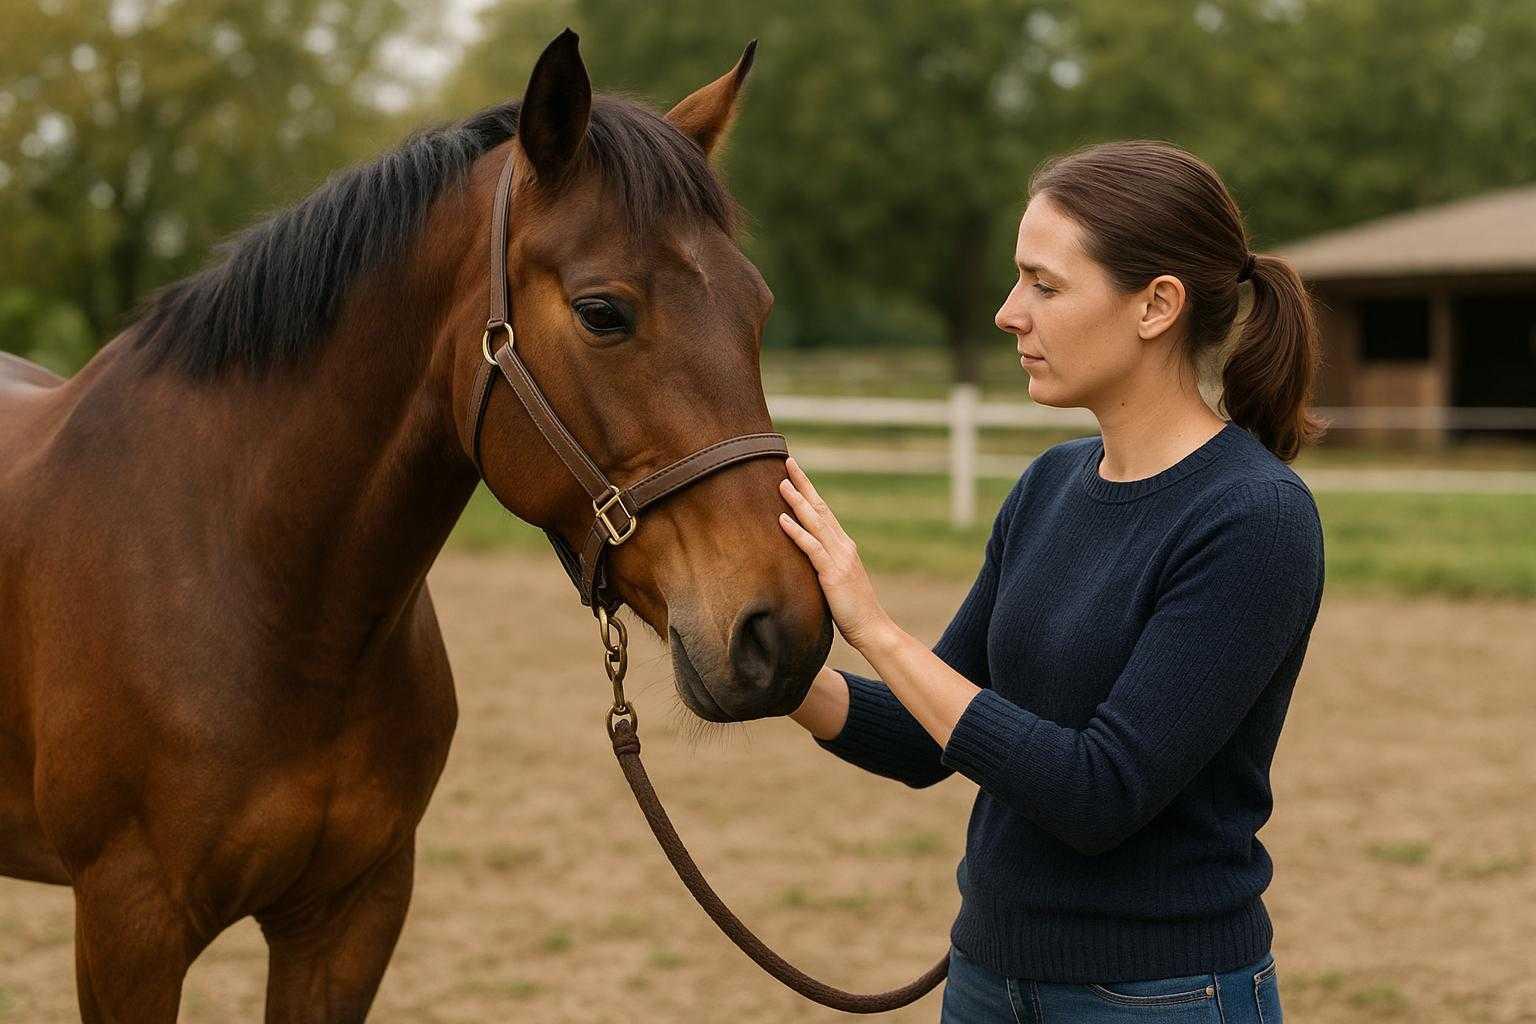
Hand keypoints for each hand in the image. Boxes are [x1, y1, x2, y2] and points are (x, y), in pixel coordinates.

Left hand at [777, 456, 894, 652]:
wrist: (872, 628)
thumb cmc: (852, 610)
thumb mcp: (837, 581)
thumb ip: (824, 566)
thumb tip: (805, 560)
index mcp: (844, 547)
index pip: (824, 512)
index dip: (810, 492)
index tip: (796, 473)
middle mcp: (843, 546)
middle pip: (820, 508)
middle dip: (804, 485)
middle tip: (788, 462)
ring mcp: (839, 558)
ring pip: (816, 523)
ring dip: (798, 502)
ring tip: (781, 483)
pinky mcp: (833, 574)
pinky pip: (812, 548)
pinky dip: (797, 532)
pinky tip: (782, 520)